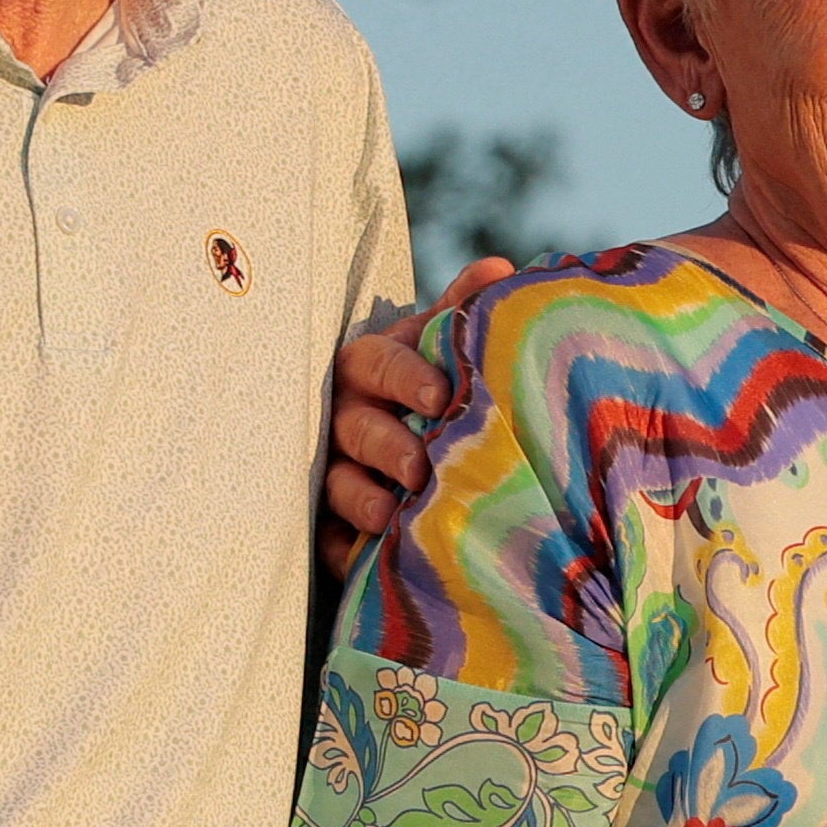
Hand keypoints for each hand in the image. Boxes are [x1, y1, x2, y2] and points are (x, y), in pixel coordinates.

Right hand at [321, 257, 510, 574]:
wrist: (434, 444)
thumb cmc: (443, 383)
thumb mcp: (452, 347)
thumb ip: (467, 312)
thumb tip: (496, 270)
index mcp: (374, 366)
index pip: (378, 363)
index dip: (404, 377)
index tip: (441, 395)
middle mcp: (348, 416)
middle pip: (353, 426)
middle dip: (384, 445)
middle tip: (419, 467)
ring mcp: (337, 469)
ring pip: (336, 483)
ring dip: (361, 497)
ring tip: (390, 514)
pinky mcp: (335, 524)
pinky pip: (329, 540)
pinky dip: (344, 549)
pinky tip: (368, 557)